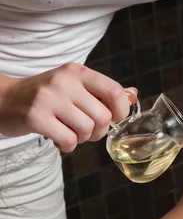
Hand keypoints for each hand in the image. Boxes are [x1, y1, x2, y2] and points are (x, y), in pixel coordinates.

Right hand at [0, 63, 137, 152]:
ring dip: (81, 139)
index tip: (113, 119)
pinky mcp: (36, 116)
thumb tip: (133, 94)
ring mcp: (49, 98)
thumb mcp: (73, 86)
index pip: (114, 92)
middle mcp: (64, 81)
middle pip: (102, 117)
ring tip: (68, 133)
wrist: (4, 99)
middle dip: (98, 132)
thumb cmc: (45, 96)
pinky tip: (58, 140)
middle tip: (85, 131)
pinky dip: (67, 146)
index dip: (121, 112)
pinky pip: (68, 141)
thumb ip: (102, 91)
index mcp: (77, 72)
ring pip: (86, 130)